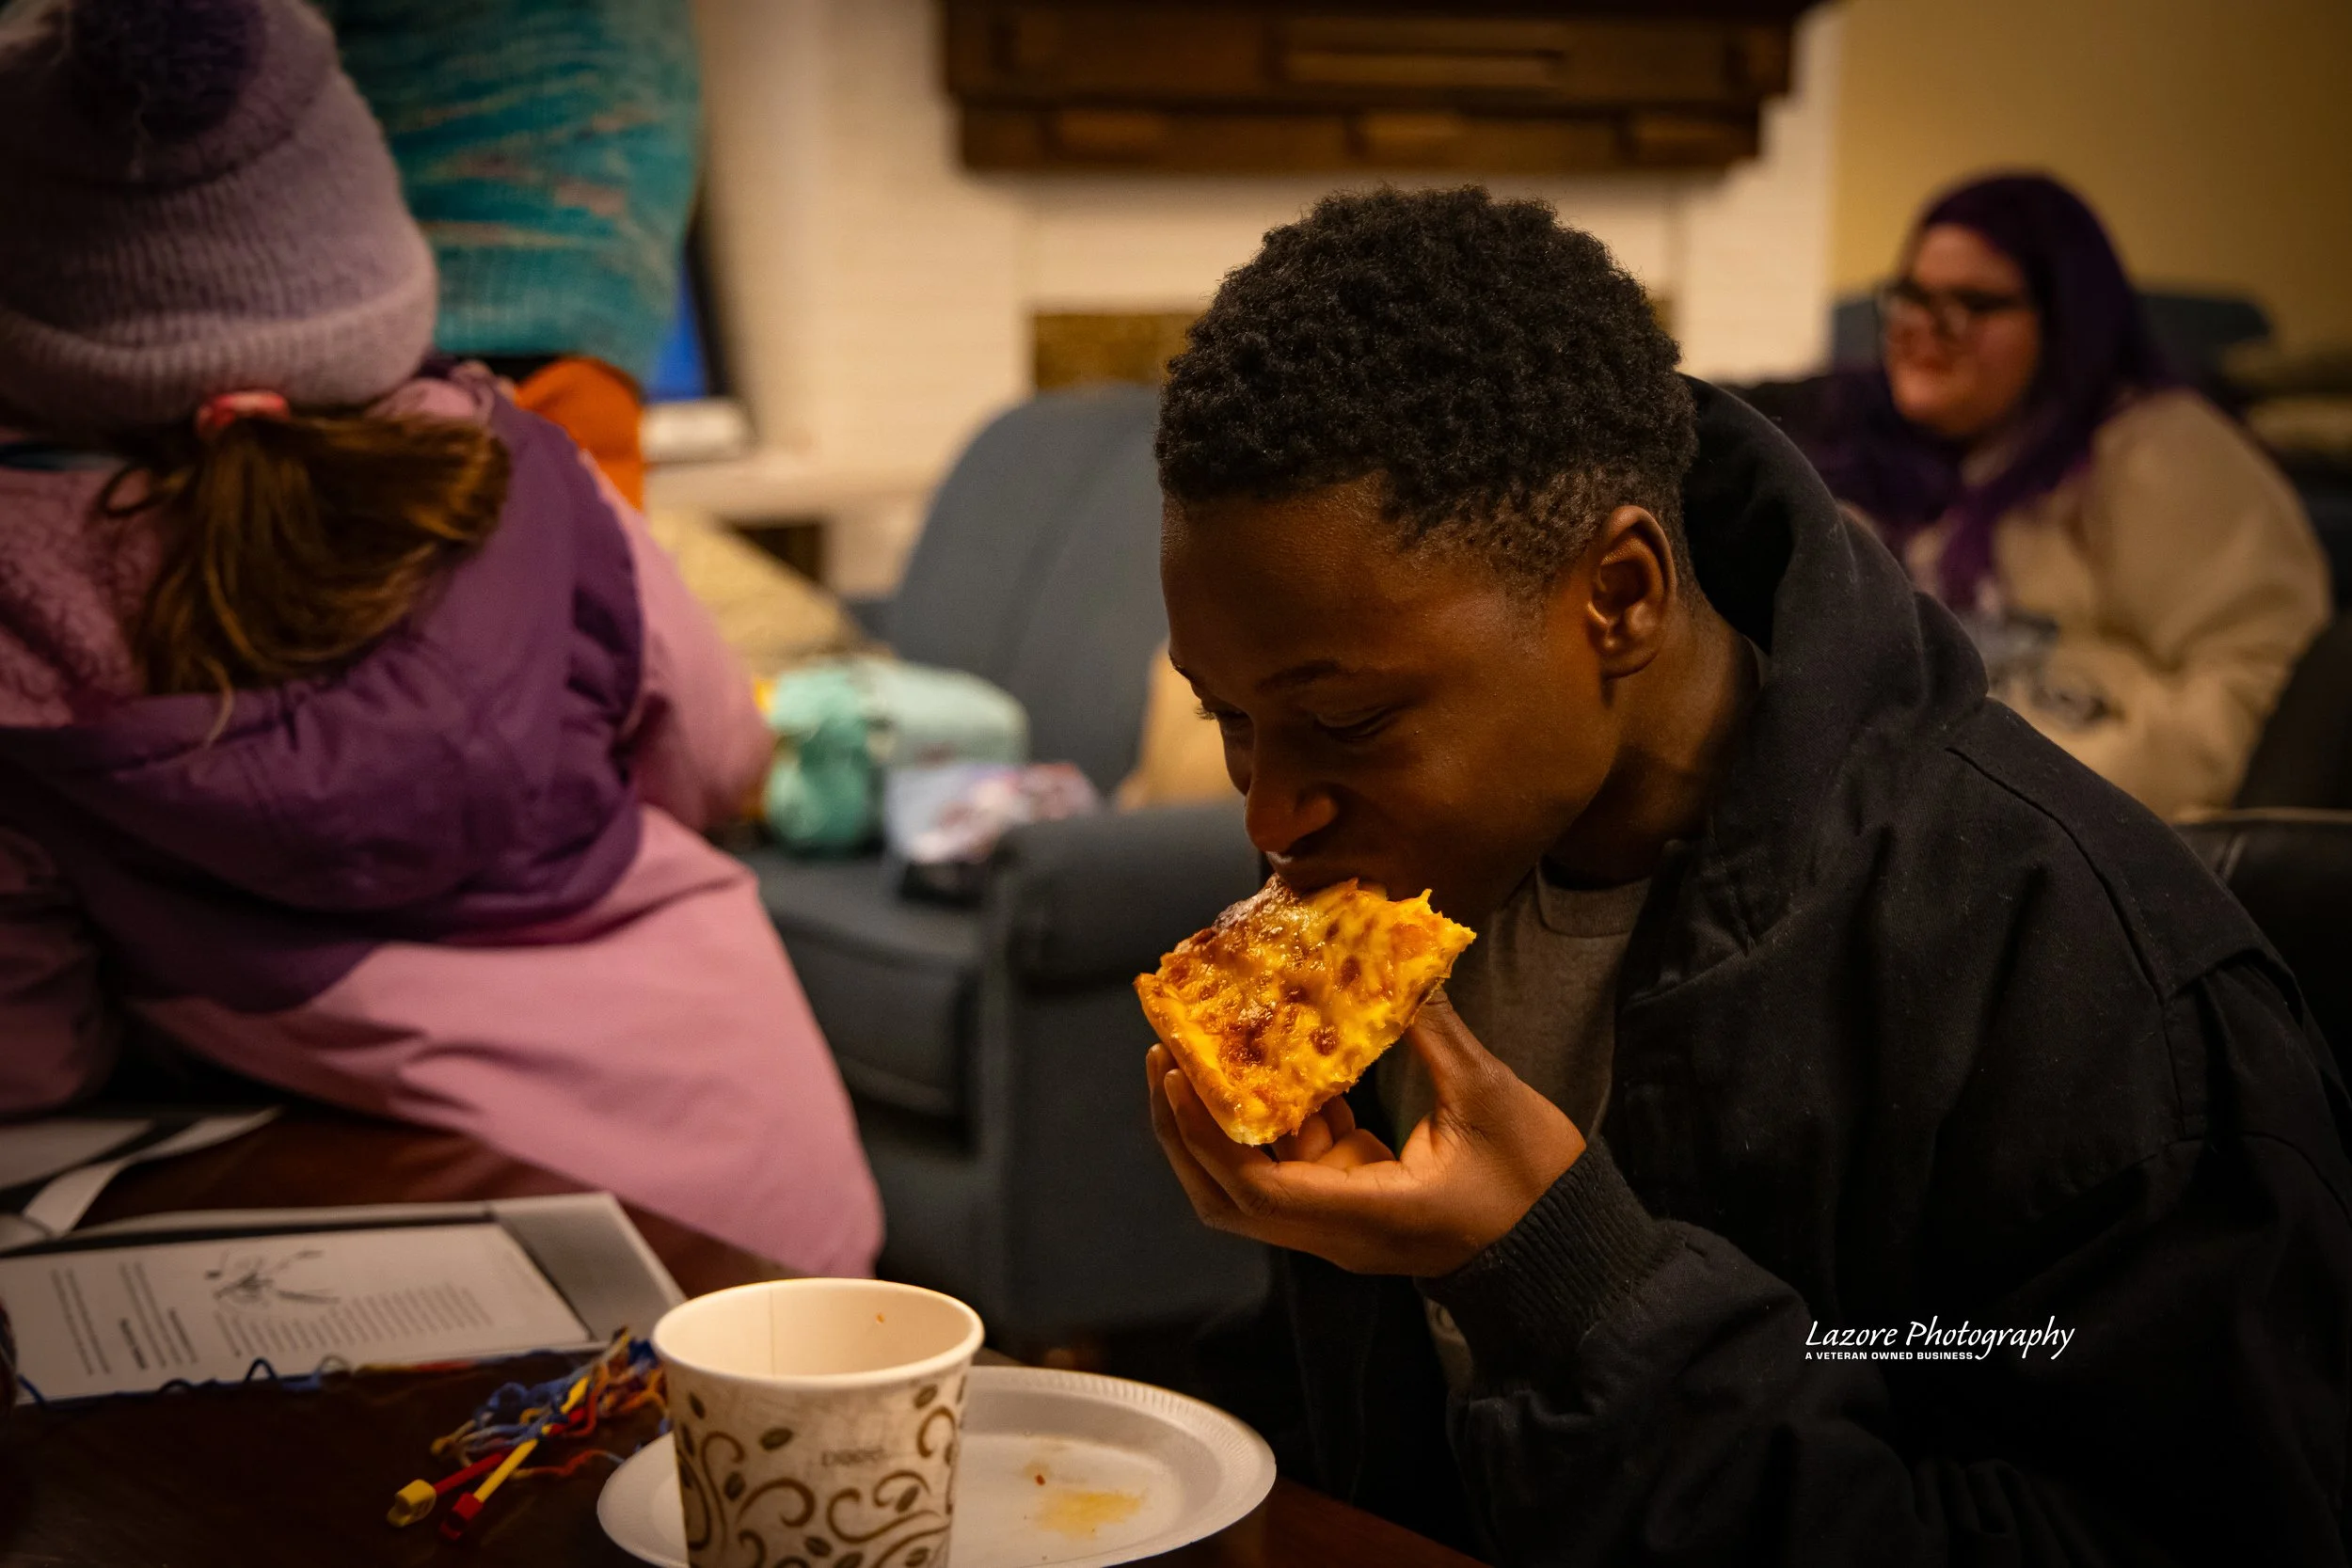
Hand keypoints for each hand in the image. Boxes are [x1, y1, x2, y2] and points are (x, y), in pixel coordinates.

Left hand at [1145, 991, 1586, 1276]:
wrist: (1570, 1255)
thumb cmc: (1538, 1189)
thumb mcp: (1489, 1100)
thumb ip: (1435, 1034)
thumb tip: (1397, 967)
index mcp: (1361, 1215)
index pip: (1252, 1188)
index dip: (1204, 1130)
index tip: (1182, 1070)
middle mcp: (1337, 1228)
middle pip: (1228, 1193)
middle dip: (1186, 1126)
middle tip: (1167, 1056)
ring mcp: (1345, 1216)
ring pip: (1256, 1174)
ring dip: (1226, 1116)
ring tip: (1209, 1046)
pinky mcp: (1360, 1198)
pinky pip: (1299, 1157)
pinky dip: (1280, 1112)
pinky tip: (1284, 1057)